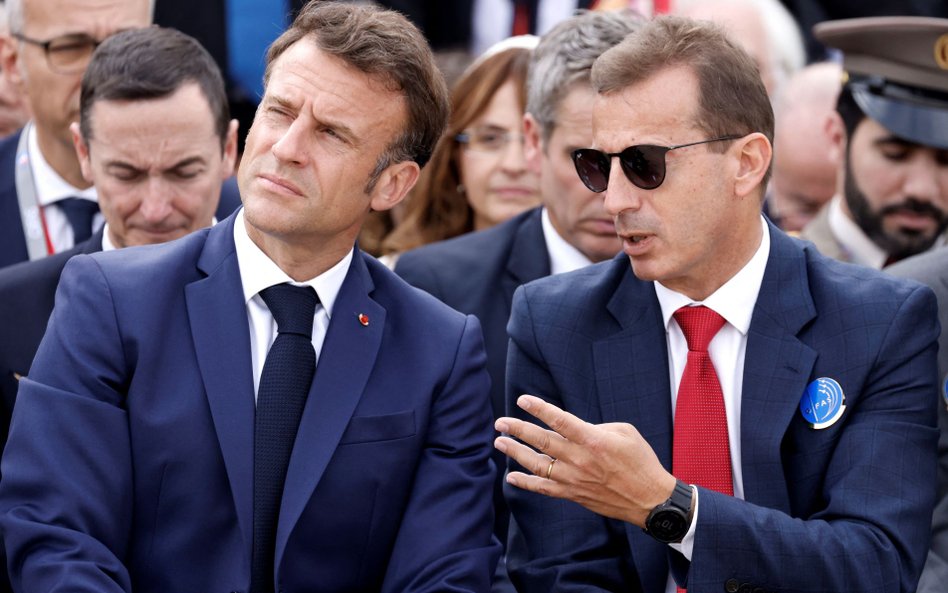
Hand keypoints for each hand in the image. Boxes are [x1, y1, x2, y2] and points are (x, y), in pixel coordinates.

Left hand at [495, 394, 675, 526]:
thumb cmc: (641, 462)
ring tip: (500, 443)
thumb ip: (597, 427)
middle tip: (500, 422)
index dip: (539, 409)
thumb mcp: (626, 433)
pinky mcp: (574, 494)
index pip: (559, 420)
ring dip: (516, 453)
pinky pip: (544, 489)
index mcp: (593, 439)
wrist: (650, 499)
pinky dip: (526, 483)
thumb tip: (576, 429)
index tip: (522, 400)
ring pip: (537, 465)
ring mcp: (574, 479)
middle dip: (517, 430)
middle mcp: (579, 459)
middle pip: (541, 441)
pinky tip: (512, 477)